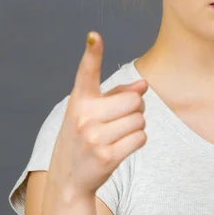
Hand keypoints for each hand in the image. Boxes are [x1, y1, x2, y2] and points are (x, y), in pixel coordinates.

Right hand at [48, 31, 147, 196]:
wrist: (69, 178)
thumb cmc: (85, 137)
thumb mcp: (92, 112)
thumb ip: (117, 95)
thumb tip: (144, 85)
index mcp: (79, 100)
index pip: (86, 72)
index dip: (92, 53)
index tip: (94, 36)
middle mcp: (83, 115)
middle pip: (134, 99)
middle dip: (135, 108)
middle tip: (120, 119)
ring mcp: (94, 136)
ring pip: (140, 119)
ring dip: (136, 126)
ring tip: (117, 134)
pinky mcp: (107, 156)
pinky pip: (140, 138)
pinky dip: (137, 141)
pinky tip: (121, 146)